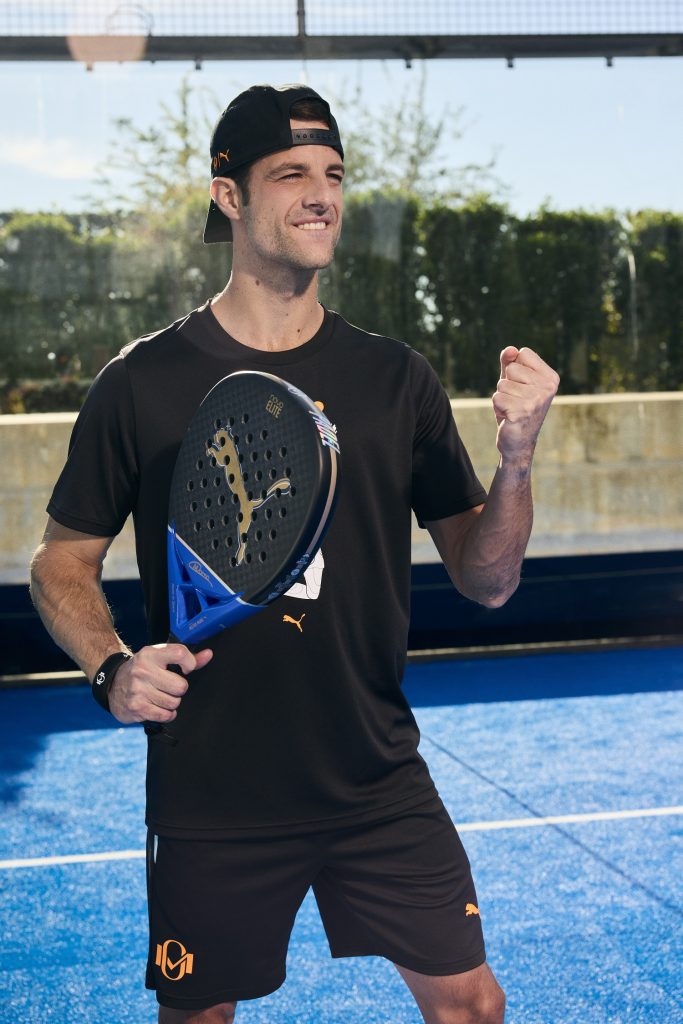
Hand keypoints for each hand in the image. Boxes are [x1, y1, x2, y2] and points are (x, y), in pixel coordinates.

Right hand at [108, 643, 212, 724]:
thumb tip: (208, 655)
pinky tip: (158, 706)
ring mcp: (138, 690)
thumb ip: (186, 657)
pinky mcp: (137, 707)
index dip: (190, 663)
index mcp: (151, 654)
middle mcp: (143, 671)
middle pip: (181, 686)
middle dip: (179, 689)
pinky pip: (165, 715)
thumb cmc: (142, 670)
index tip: (186, 669)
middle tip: (168, 686)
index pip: (181, 654)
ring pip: (174, 702)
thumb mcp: (160, 657)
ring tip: (160, 696)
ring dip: (171, 702)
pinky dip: (166, 714)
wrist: (112, 684)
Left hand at [492, 346, 558, 466]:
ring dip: (502, 397)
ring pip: (502, 384)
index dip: (514, 368)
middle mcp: (548, 387)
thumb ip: (510, 362)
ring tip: (512, 409)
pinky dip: (498, 407)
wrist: (518, 442)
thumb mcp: (514, 382)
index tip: (521, 386)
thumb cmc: (516, 408)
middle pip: (512, 368)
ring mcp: (536, 400)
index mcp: (550, 377)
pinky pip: (497, 397)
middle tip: (515, 401)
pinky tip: (508, 417)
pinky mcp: (522, 411)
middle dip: (507, 384)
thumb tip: (510, 349)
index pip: (523, 353)